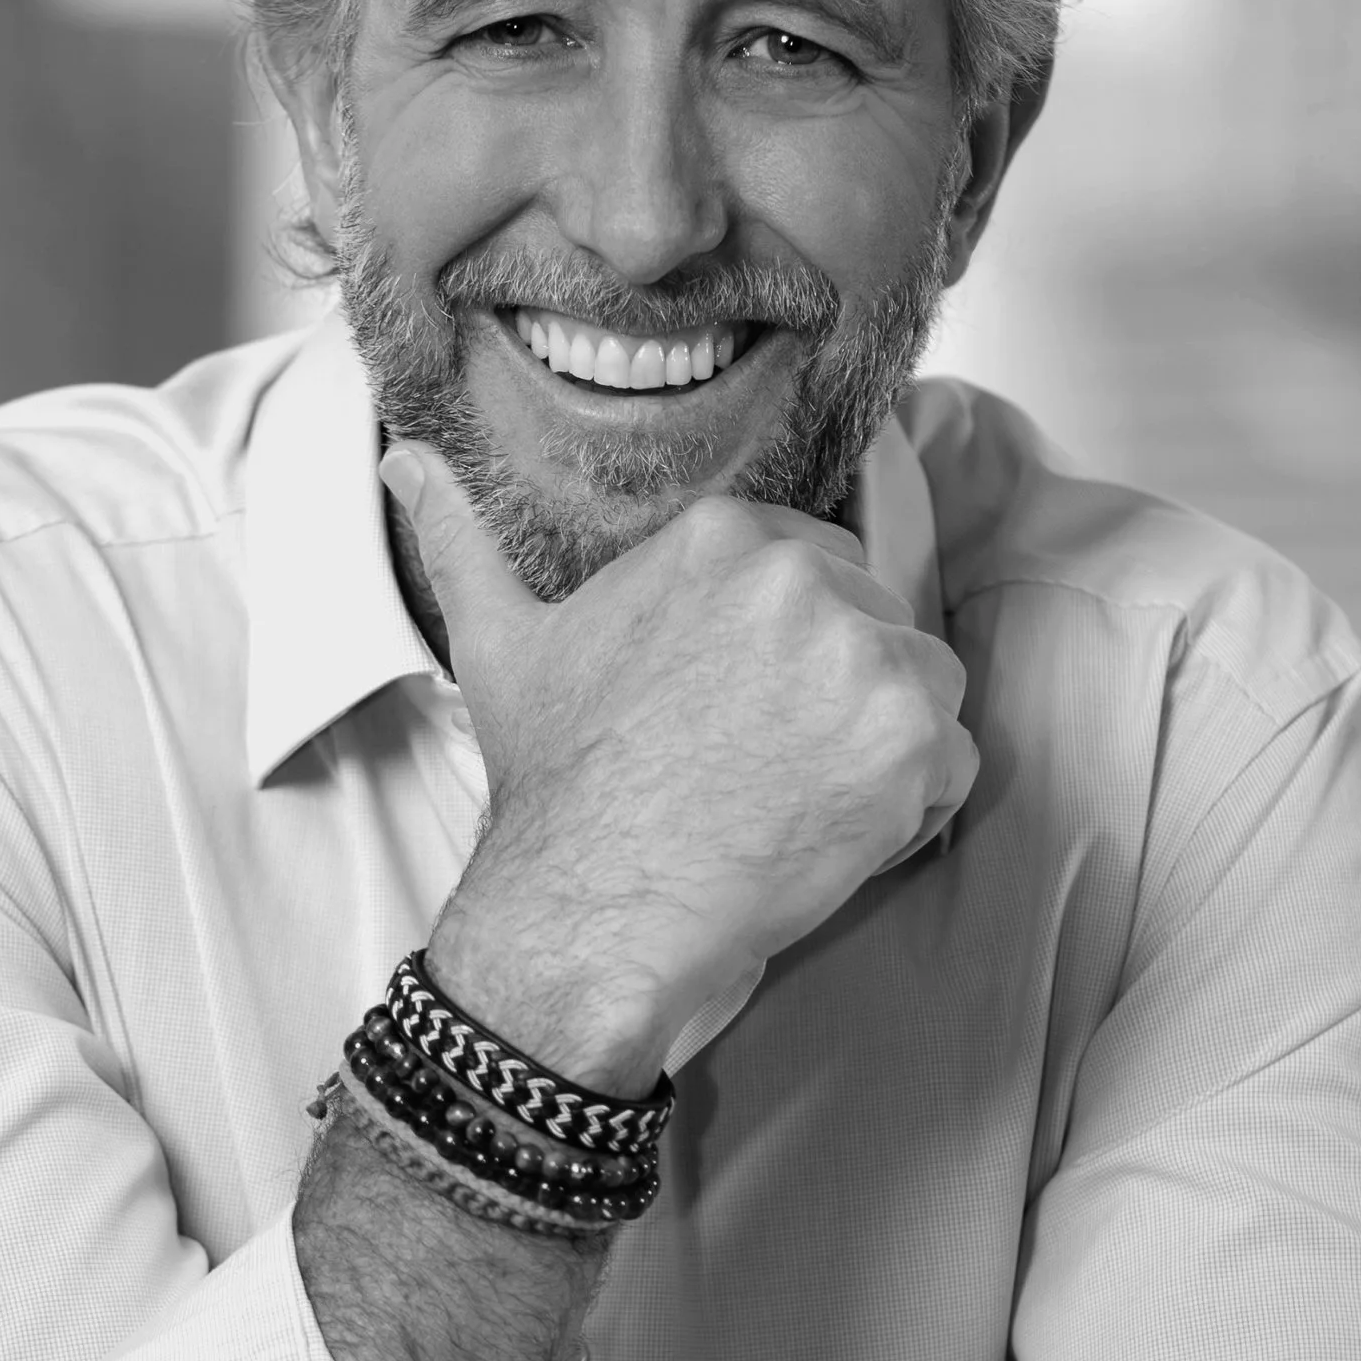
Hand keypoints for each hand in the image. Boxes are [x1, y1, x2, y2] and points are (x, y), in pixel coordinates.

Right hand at [390, 448, 976, 1086]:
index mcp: (723, 537)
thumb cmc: (555, 784)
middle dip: (839, 696)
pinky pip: (955, 767)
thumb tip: (405, 455)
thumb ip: (462, 538)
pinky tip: (830, 835)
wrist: (592, 905)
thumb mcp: (500, 642)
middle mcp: (801, 577)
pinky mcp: (908, 739)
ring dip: (882, 750)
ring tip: (794, 800)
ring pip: (924, 690)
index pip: (821, 568)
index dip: (792, 650)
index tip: (745, 710)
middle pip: (878, 625)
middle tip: (761, 767)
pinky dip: (914, 812)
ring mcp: (862, 655)